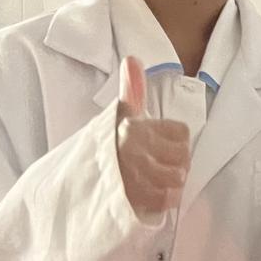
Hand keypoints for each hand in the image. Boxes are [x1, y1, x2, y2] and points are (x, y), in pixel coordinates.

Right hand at [115, 55, 189, 217]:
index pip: (182, 133)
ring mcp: (133, 173)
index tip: (161, 146)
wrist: (77, 182)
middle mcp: (133, 147)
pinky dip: (164, 200)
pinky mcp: (132, 198)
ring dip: (171, 183)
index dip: (176, 142)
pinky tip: (152, 196)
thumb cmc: (107, 148)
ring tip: (156, 182)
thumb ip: (132, 90)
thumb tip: (132, 59)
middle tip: (161, 167)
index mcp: (133, 125)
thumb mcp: (118, 117)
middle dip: (176, 164)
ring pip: (177, 178)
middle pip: (184, 157)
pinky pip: (167, 199)